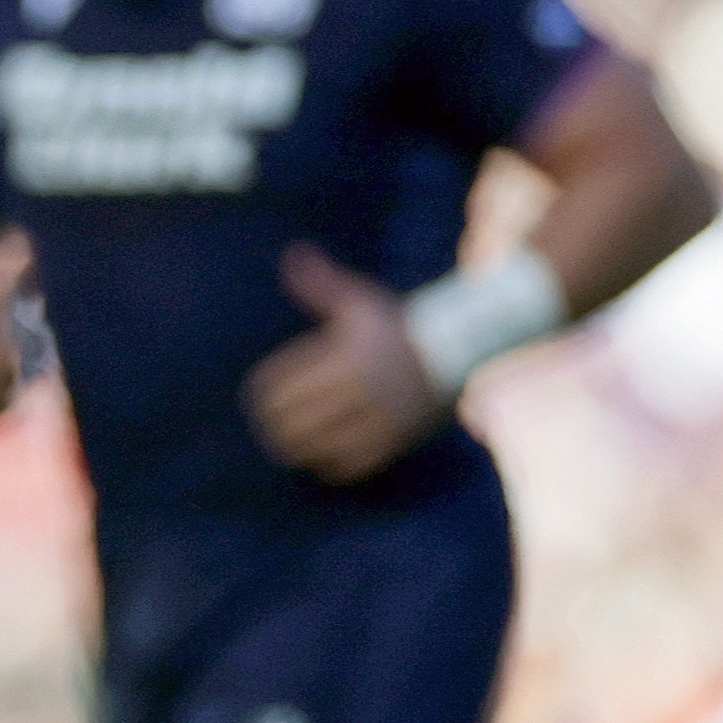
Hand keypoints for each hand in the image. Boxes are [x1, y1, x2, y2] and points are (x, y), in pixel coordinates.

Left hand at [246, 245, 445, 482]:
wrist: (461, 349)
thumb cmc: (401, 324)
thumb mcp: (361, 300)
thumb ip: (322, 284)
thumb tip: (292, 256)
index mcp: (345, 354)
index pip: (282, 387)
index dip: (265, 396)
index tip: (261, 400)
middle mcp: (362, 387)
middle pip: (296, 421)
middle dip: (278, 427)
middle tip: (271, 429)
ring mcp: (381, 416)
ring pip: (321, 446)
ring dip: (302, 449)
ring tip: (292, 448)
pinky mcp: (398, 439)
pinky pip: (354, 464)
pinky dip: (333, 466)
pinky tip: (324, 460)